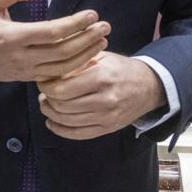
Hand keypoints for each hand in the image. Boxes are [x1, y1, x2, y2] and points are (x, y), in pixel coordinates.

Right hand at [0, 0, 109, 82]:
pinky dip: (76, 67)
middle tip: (105, 26)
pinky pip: (57, 75)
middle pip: (63, 51)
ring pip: (63, 66)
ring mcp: (25, 70)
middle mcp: (21, 56)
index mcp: (11, 36)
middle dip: (88, 38)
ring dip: (86, 53)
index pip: (51, 32)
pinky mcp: (28, 78)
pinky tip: (89, 57)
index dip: (75, 24)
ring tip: (102, 40)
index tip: (92, 14)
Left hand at [38, 51, 165, 139]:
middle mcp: (105, 99)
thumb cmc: (120, 69)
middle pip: (62, 105)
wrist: (149, 86)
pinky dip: (60, 130)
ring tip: (46, 104)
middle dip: (46, 99)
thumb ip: (74, 63)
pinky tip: (52, 122)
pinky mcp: (108, 128)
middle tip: (43, 93)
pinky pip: (78, 134)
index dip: (45, 86)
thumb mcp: (99, 57)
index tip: (42, 81)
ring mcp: (107, 116)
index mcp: (101, 77)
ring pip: (67, 121)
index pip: (61, 89)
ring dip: (50, 113)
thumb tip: (47, 71)